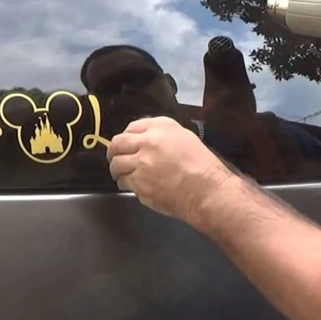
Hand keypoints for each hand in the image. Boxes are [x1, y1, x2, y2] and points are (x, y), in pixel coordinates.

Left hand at [107, 116, 236, 221]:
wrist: (207, 191)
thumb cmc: (201, 166)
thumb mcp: (184, 137)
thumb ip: (160, 134)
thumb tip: (142, 139)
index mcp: (160, 128)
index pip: (131, 127)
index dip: (126, 137)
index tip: (125, 144)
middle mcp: (147, 143)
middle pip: (117, 144)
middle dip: (113, 152)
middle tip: (114, 158)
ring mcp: (140, 165)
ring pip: (116, 165)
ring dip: (117, 169)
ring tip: (122, 174)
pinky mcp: (139, 184)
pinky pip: (124, 182)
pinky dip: (126, 184)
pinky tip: (134, 185)